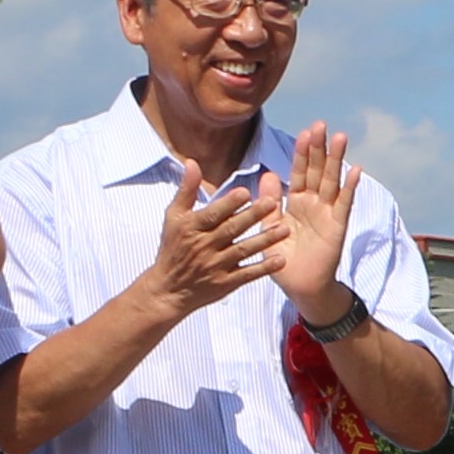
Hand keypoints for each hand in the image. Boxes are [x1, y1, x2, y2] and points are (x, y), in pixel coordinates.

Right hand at [139, 176, 267, 316]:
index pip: (213, 214)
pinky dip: (263, 268)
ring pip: (243, 250)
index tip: (246, 192)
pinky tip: (281, 260)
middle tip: (273, 203)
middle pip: (231, 230)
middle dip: (252, 216)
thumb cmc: (172, 248)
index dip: (229, 204)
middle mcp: (204, 246)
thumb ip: (186, 190)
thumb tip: (192, 162)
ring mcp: (215, 266)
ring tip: (285, 230)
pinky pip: (247, 275)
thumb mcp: (173, 217)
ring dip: (264, 240)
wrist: (168, 290)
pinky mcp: (225, 284)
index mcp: (191, 228)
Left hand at [254, 125, 360, 314]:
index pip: (300, 172)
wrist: (300, 287)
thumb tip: (267, 174)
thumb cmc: (284, 260)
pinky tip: (356, 170)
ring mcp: (328, 214)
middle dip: (319, 148)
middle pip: (318, 171)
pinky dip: (350, 187)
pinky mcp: (337, 227)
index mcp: (296, 202)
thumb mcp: (269, 228)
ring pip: (332, 182)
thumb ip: (268, 203)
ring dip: (337, 160)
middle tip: (321, 125)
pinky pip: (344, 204)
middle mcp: (314, 204)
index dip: (302, 153)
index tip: (305, 132)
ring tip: (341, 137)